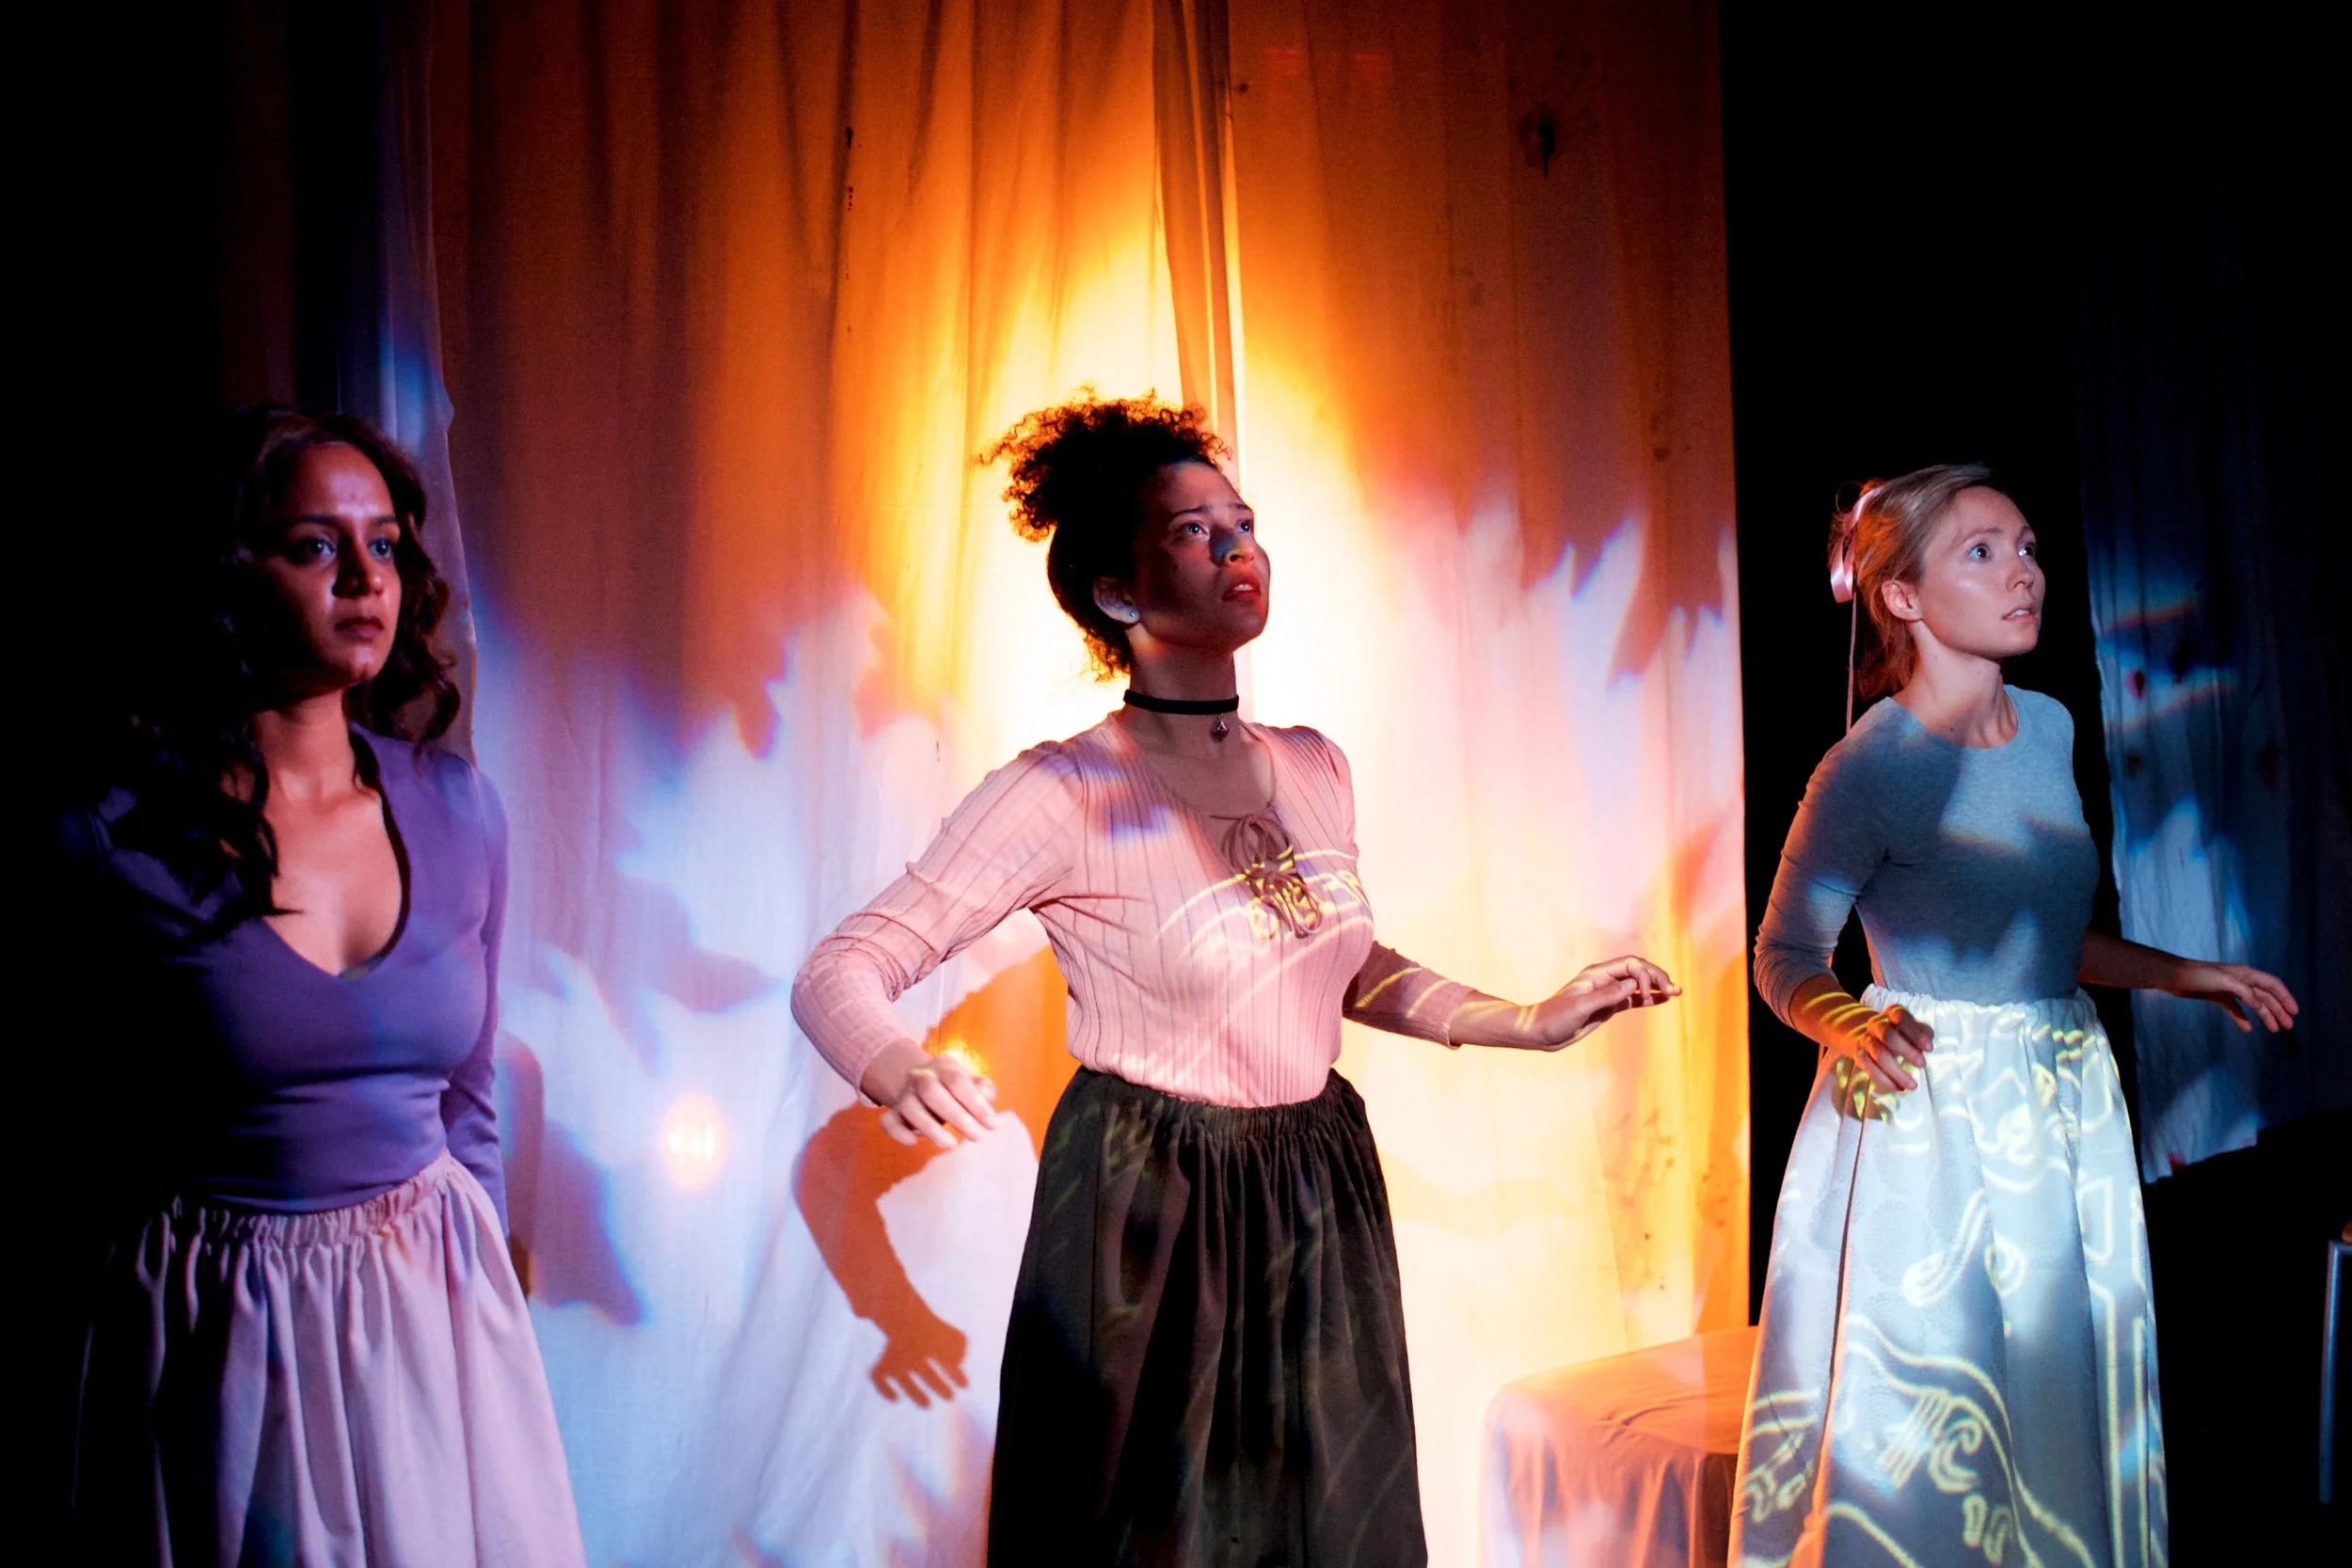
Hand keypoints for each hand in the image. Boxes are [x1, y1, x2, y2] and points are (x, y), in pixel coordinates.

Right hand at [860, 1040, 999, 1148]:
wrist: (919, 1080)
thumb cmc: (953, 1087)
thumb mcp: (971, 1082)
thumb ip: (983, 1089)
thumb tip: (986, 1099)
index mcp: (943, 1067)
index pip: (957, 1081)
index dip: (975, 1103)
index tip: (992, 1124)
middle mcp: (920, 1077)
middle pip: (931, 1092)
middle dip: (956, 1116)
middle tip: (977, 1136)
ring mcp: (904, 1095)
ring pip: (910, 1108)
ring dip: (931, 1128)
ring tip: (953, 1145)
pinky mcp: (893, 1113)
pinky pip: (888, 1121)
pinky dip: (898, 1133)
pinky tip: (914, 1142)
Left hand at [1525, 955, 1680, 1048]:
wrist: (1541, 1032)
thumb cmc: (1555, 1018)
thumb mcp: (1580, 1007)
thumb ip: (1607, 996)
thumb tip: (1632, 985)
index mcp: (1597, 974)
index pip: (1630, 964)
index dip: (1644, 975)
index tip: (1644, 995)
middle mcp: (1605, 980)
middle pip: (1638, 971)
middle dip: (1657, 978)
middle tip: (1674, 991)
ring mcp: (1608, 993)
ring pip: (1638, 984)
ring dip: (1656, 986)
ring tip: (1676, 992)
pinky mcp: (1608, 1006)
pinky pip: (1633, 999)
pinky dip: (1648, 998)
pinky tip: (1662, 1000)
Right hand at [1841, 1004, 1933, 1092]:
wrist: (1865, 1034)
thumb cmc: (1898, 1033)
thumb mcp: (1911, 1028)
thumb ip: (1922, 1032)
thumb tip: (1928, 1040)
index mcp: (1891, 1014)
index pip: (1901, 1017)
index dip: (1915, 1033)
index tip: (1929, 1049)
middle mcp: (1876, 1024)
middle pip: (1887, 1035)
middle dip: (1906, 1051)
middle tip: (1922, 1064)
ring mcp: (1866, 1039)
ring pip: (1878, 1054)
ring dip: (1896, 1071)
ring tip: (1912, 1085)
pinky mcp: (1859, 1054)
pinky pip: (1868, 1067)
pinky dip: (1883, 1079)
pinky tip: (1897, 1087)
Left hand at [2173, 961, 2298, 1032]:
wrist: (2174, 977)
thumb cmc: (2199, 976)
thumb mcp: (2225, 982)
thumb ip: (2244, 993)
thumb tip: (2260, 1007)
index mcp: (2246, 974)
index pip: (2273, 985)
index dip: (2286, 998)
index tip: (2295, 1013)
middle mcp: (2241, 980)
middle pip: (2266, 996)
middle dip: (2279, 1011)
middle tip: (2288, 1026)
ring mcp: (2230, 989)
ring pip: (2254, 1004)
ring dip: (2265, 1016)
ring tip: (2274, 1030)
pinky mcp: (2219, 997)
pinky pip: (2236, 1009)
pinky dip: (2243, 1018)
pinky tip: (2248, 1029)